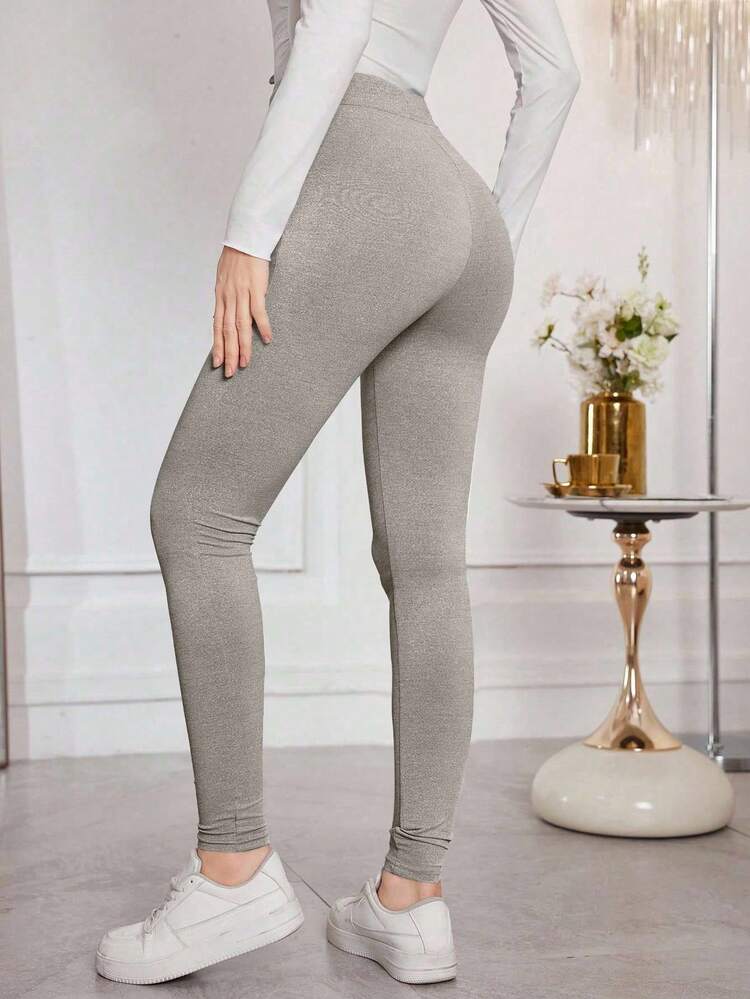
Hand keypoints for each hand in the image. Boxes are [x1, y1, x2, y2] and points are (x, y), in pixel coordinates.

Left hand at [213, 247, 272, 377]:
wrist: (245, 239)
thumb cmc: (236, 257)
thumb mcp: (224, 278)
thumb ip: (226, 296)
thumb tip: (226, 312)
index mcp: (220, 296)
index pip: (217, 326)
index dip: (217, 346)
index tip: (218, 363)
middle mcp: (228, 298)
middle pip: (227, 331)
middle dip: (228, 353)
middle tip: (230, 372)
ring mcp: (242, 294)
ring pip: (240, 326)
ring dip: (242, 346)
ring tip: (244, 363)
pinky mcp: (256, 289)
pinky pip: (258, 312)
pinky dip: (263, 327)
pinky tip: (267, 340)